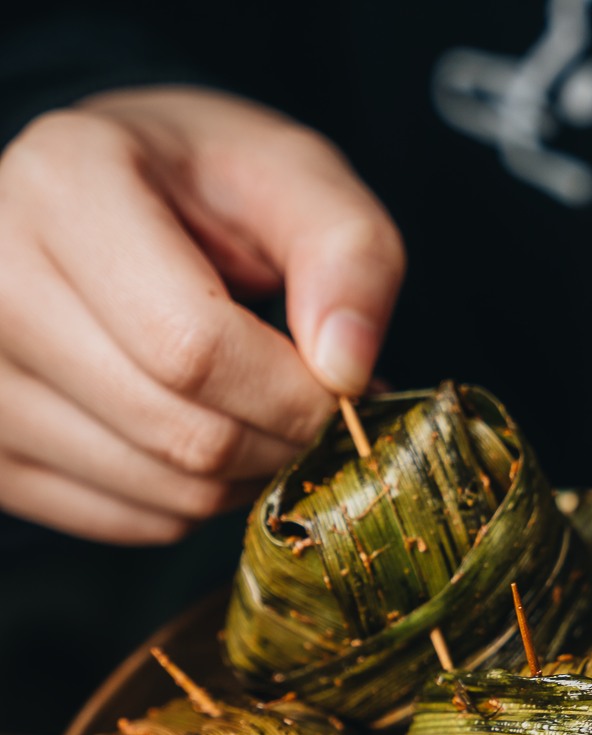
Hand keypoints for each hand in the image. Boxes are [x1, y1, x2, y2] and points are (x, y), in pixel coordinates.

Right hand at [0, 87, 404, 542]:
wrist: (102, 203)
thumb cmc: (202, 186)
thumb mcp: (294, 177)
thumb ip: (350, 255)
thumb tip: (348, 371)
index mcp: (63, 186)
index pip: (191, 347)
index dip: (291, 392)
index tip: (341, 386)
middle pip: (182, 434)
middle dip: (280, 440)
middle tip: (313, 407)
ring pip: (164, 496)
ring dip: (245, 476)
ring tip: (259, 409)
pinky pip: (134, 523)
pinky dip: (195, 500)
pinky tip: (201, 430)